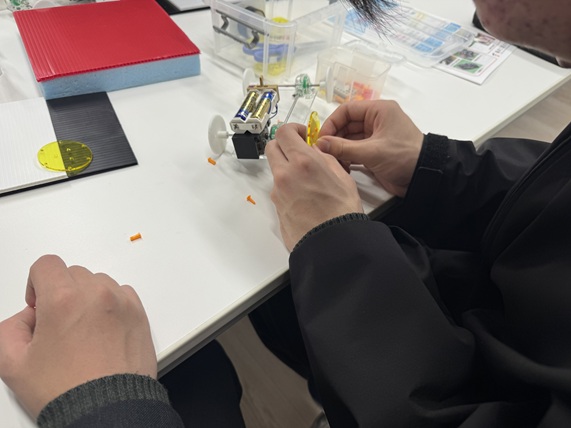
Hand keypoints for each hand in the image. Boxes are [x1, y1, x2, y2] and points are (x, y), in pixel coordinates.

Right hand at [0, 255, 155, 417]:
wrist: (107, 410)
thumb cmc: (66, 391)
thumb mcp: (14, 364)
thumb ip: (11, 329)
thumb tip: (27, 318)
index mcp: (64, 300)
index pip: (46, 265)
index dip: (36, 285)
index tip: (39, 307)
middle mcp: (97, 295)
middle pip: (73, 273)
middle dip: (62, 293)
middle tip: (59, 325)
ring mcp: (122, 303)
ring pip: (99, 282)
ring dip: (88, 298)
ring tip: (83, 331)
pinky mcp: (139, 314)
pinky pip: (122, 294)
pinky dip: (110, 305)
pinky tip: (102, 332)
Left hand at [266, 123, 363, 251]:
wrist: (332, 243)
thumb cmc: (341, 215)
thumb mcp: (342, 177)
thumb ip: (325, 159)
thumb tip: (317, 153)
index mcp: (303, 162)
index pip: (284, 132)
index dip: (293, 129)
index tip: (301, 134)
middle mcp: (285, 175)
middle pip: (272, 147)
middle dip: (284, 145)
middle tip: (299, 150)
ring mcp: (278, 192)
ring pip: (276, 169)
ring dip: (286, 167)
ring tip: (307, 178)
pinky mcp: (277, 207)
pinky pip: (279, 189)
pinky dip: (288, 186)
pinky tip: (305, 196)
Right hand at [317, 100, 423, 197]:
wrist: (424, 177)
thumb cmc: (404, 157)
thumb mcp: (372, 152)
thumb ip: (343, 147)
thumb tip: (319, 144)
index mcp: (379, 111)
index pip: (347, 110)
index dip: (332, 123)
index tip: (321, 138)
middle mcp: (376, 121)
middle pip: (346, 125)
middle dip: (334, 138)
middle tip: (322, 152)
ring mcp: (375, 137)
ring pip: (349, 139)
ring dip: (339, 150)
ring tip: (330, 161)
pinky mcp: (374, 152)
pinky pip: (354, 150)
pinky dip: (346, 157)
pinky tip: (340, 166)